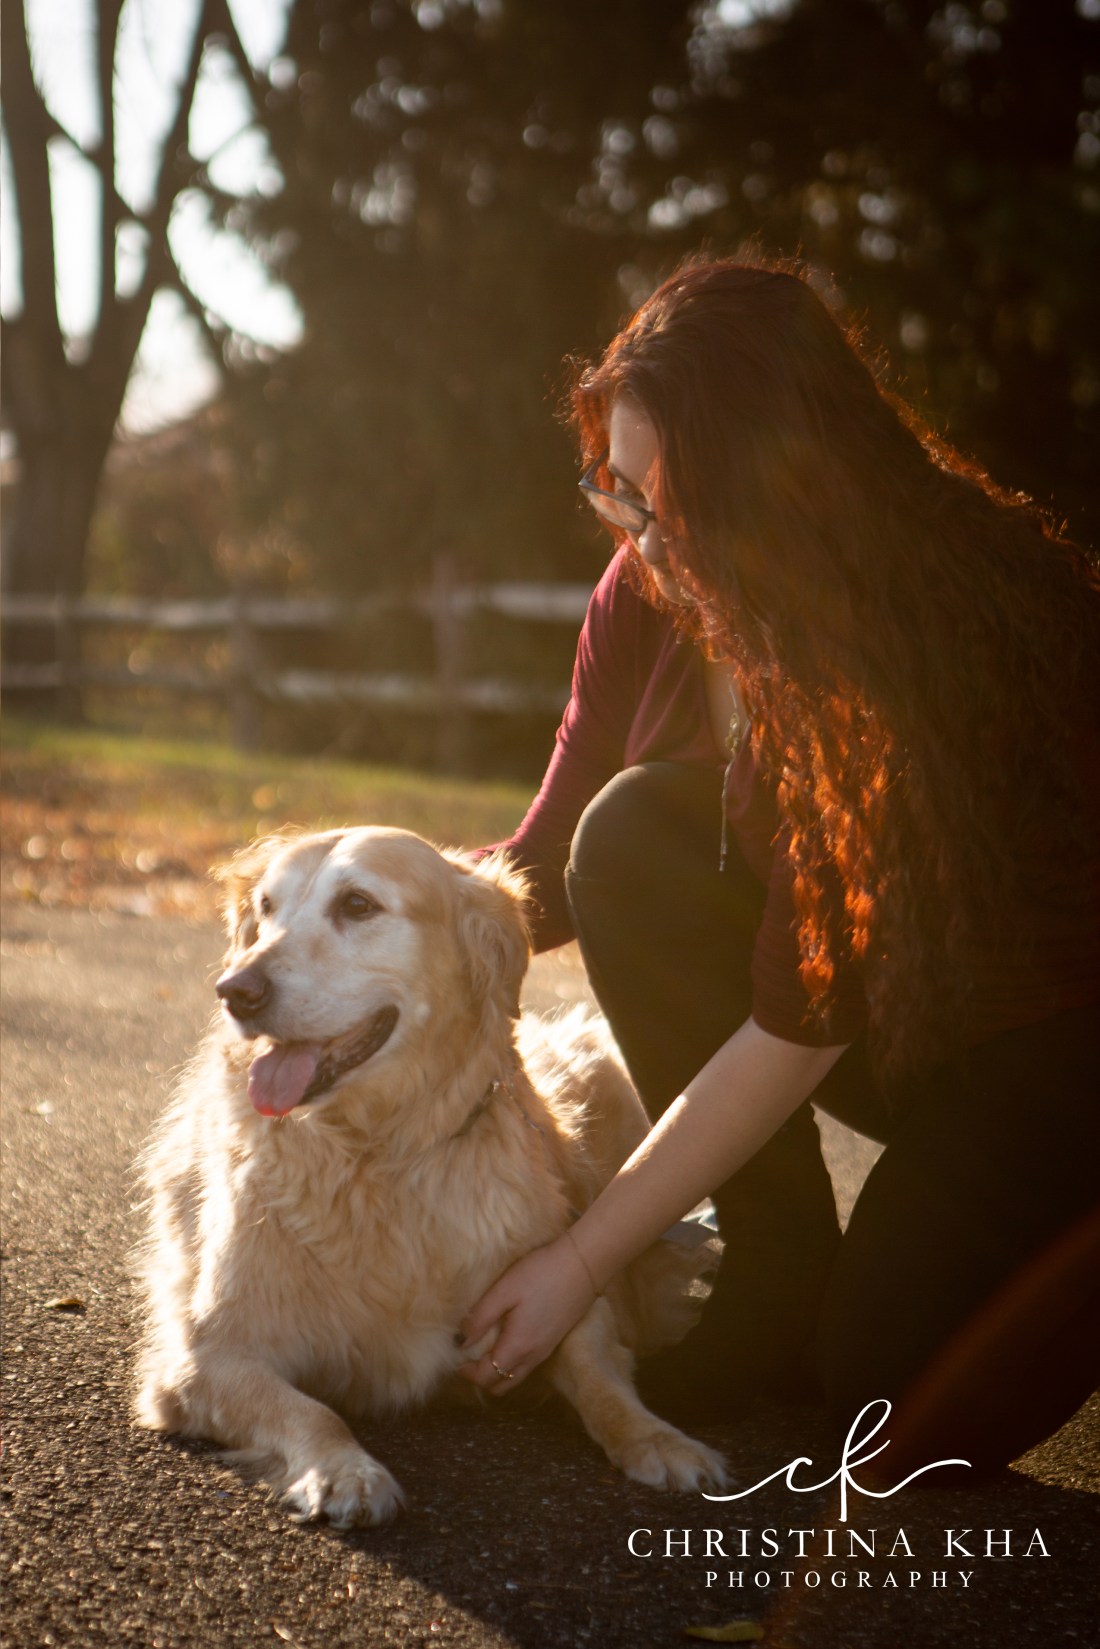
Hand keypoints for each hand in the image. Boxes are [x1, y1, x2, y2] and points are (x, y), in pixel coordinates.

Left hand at [456, 1234, 596, 1394]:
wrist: (583, 1264)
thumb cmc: (540, 1273)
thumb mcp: (504, 1291)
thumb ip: (479, 1319)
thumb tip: (458, 1342)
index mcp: (518, 1347)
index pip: (487, 1378)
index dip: (467, 1372)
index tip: (456, 1356)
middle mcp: (533, 1357)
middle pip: (501, 1385)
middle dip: (481, 1376)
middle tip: (469, 1354)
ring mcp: (546, 1350)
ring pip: (515, 1376)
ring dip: (497, 1370)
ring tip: (486, 1344)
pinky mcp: (554, 1341)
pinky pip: (527, 1364)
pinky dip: (512, 1360)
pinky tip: (507, 1335)